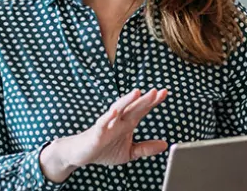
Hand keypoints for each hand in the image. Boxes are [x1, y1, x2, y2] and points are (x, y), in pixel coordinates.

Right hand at [39, 89, 168, 182]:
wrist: (81, 154)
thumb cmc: (104, 150)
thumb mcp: (129, 152)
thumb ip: (145, 148)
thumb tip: (165, 145)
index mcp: (127, 123)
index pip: (142, 110)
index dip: (153, 102)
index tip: (164, 93)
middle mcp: (119, 120)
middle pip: (133, 107)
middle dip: (145, 99)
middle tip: (157, 91)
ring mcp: (108, 124)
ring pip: (118, 109)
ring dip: (127, 101)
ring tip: (137, 92)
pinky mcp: (97, 132)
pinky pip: (103, 122)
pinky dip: (108, 116)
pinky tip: (115, 110)